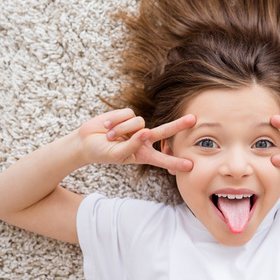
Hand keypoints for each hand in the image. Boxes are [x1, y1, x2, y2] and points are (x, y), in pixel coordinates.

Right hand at [78, 109, 195, 170]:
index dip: (175, 162)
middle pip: (164, 131)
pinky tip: (108, 126)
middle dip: (179, 125)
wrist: (86, 141)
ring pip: (138, 122)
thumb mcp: (117, 154)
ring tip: (110, 135)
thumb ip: (132, 145)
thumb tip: (146, 131)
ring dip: (122, 129)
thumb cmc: (102, 152)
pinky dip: (116, 121)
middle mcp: (143, 139)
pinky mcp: (128, 115)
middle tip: (194, 119)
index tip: (190, 165)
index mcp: (143, 154)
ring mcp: (136, 126)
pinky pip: (128, 114)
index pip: (162, 158)